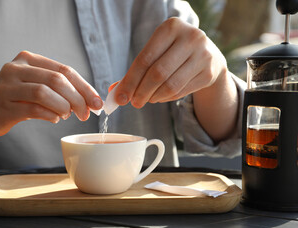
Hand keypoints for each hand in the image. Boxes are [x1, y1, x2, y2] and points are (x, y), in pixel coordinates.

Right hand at [0, 51, 102, 138]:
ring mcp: (7, 86)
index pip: (64, 70)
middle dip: (78, 99)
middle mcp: (16, 68)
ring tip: (67, 115)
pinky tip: (54, 118)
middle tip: (86, 114)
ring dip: (64, 107)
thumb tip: (90, 101)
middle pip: (57, 80)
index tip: (97, 103)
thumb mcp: (35, 86)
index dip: (85, 87)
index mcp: (28, 59)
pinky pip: (34, 109)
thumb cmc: (15, 100)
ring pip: (45, 93)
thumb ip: (59, 89)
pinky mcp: (3, 105)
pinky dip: (50, 115)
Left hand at [113, 17, 227, 107]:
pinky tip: (159, 97)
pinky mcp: (208, 73)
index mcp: (171, 27)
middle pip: (157, 73)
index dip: (130, 80)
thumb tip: (115, 92)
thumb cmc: (173, 54)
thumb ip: (136, 70)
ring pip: (170, 85)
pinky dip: (166, 98)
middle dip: (141, 92)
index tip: (120, 97)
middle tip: (133, 103)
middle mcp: (190, 38)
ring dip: (153, 97)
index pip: (144, 59)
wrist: (208, 56)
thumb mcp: (156, 52)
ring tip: (146, 99)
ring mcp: (203, 55)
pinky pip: (180, 92)